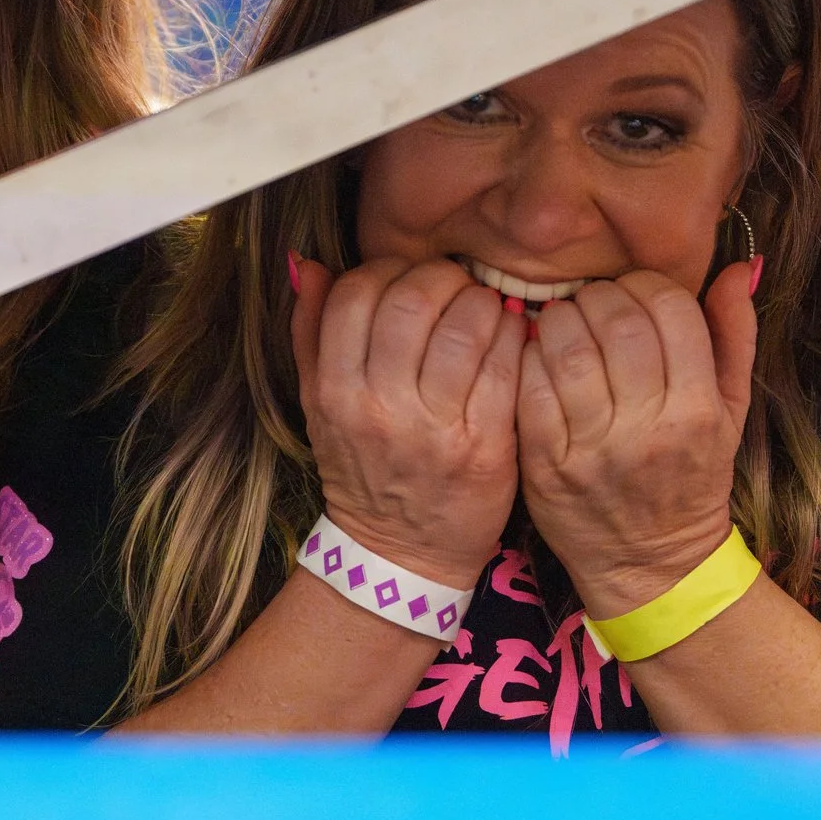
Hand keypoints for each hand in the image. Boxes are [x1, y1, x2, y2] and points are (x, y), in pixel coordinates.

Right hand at [291, 255, 522, 585]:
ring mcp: (435, 428)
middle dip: (440, 279)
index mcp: (334, 393)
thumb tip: (309, 265)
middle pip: (412, 301)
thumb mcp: (319, 406)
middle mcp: (379, 408)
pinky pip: (505, 364)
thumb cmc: (363, 469)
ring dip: (480, 303)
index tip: (405, 281)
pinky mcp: (486, 445)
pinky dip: (510, 338)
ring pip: (465, 326)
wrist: (401, 554)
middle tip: (453, 289)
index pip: (355, 294)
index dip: (386, 271)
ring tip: (481, 311)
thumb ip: (310, 333)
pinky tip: (506, 340)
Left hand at [516, 263, 756, 617]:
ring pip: (566, 348)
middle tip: (592, 302)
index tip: (634, 293)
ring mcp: (593, 448)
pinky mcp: (545, 465)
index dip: (646, 286)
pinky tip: (539, 357)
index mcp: (699, 410)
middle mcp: (648, 428)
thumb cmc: (693, 477)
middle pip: (615, 321)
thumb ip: (735, 337)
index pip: (670, 310)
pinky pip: (529, 387)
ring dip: (559, 319)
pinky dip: (529, 358)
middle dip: (599, 296)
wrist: (651, 565)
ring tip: (564, 323)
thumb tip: (736, 269)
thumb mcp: (731, 412)